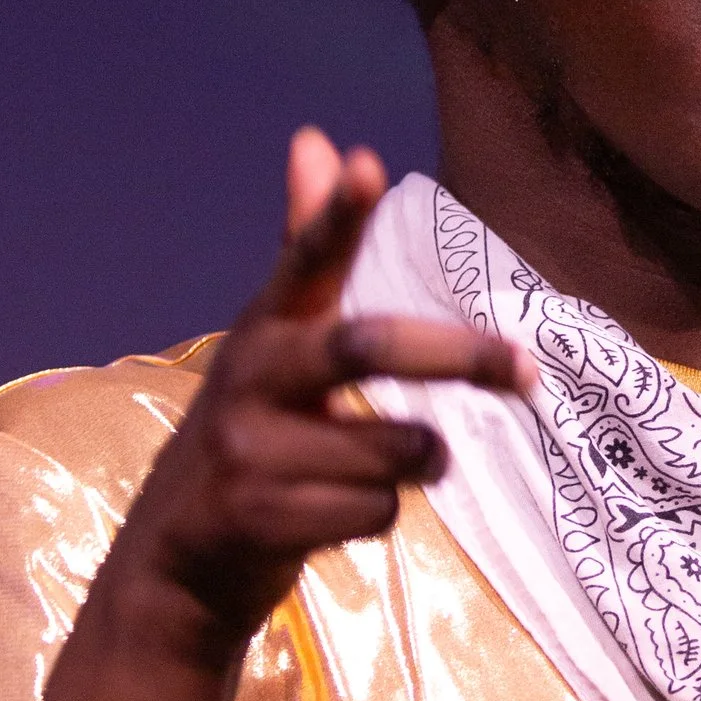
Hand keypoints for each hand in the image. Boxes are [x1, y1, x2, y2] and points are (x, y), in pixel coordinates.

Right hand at [113, 128, 532, 662]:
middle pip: (367, 346)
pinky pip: (375, 511)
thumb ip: (307, 250)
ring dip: (417, 464)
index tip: (368, 166)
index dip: (335, 216)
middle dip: (457, 356)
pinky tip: (336, 517)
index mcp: (262, 329)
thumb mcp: (274, 345)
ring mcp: (249, 449)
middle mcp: (250, 377)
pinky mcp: (258, 517)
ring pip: (393, 449)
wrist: (176, 562)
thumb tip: (318, 138)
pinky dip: (379, 517)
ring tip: (386, 469)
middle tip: (524, 368)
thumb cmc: (254, 438)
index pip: (303, 259)